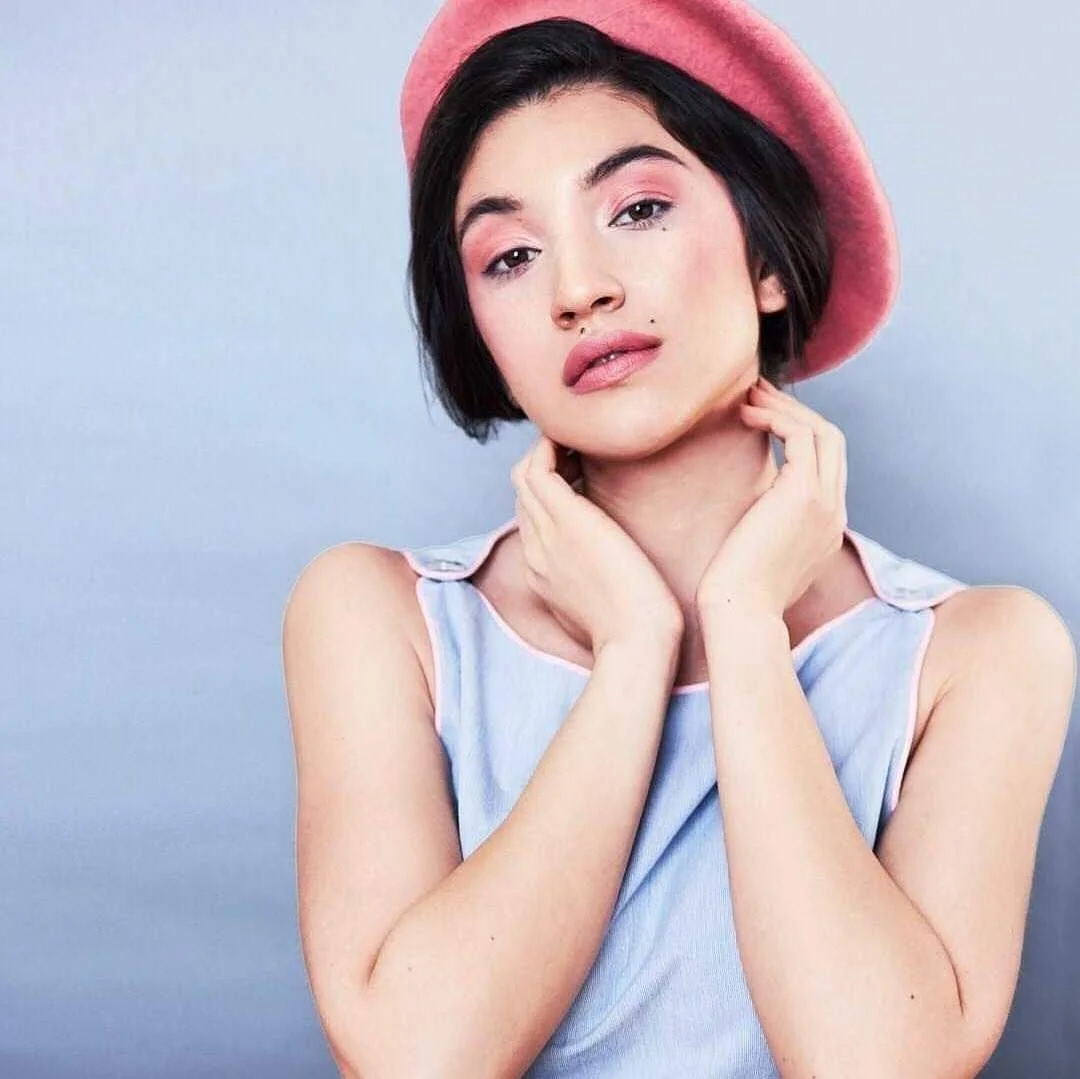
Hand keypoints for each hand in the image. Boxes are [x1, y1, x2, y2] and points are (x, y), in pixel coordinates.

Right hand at [511, 435, 683, 655]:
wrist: (637, 641)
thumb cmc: (636, 632)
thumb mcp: (606, 609)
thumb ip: (600, 586)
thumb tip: (616, 574)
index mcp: (542, 572)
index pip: (533, 519)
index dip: (554, 493)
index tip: (586, 478)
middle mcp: (535, 550)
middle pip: (523, 493)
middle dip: (548, 467)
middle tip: (586, 452)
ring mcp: (544, 533)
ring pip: (524, 475)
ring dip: (548, 451)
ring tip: (584, 440)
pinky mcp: (563, 517)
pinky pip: (537, 466)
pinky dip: (552, 446)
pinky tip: (582, 440)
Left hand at [694, 375, 848, 617]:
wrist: (740, 614)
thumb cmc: (737, 593)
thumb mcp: (760, 555)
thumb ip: (767, 528)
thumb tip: (750, 511)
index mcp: (826, 526)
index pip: (827, 464)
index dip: (799, 432)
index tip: (764, 416)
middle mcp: (834, 512)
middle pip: (832, 441)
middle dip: (796, 411)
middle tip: (757, 393)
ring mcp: (824, 504)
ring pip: (822, 433)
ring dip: (785, 408)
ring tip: (748, 396)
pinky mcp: (804, 496)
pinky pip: (801, 437)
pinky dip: (776, 418)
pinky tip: (745, 416)